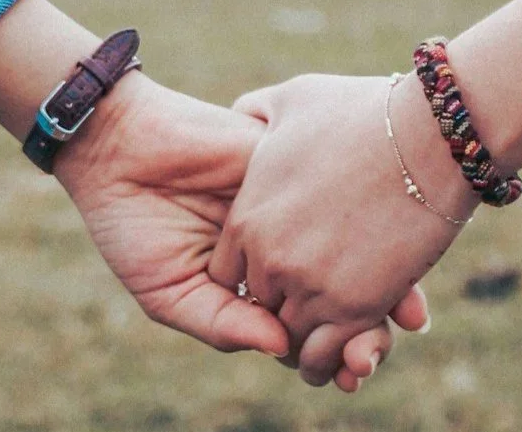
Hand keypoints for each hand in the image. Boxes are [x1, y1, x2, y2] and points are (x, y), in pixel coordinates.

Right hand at [54, 72, 423, 387]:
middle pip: (342, 292)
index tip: (353, 375)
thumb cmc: (133, 224)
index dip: (333, 352)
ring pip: (356, 249)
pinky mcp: (300, 168)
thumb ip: (222, 322)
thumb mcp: (169, 291)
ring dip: (385, 286)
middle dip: (366, 328)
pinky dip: (374, 229)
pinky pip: (347, 200)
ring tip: (402, 321)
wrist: (120, 147)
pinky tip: (391, 260)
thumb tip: (282, 350)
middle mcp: (286, 246)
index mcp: (256, 282)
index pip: (306, 324)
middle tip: (375, 355)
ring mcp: (298, 207)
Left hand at [215, 73, 474, 386]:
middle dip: (281, 308)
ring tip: (329, 338)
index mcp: (247, 217)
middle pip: (259, 308)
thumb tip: (242, 114)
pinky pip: (327, 355)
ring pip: (291, 341)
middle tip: (308, 307)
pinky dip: (335, 361)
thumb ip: (257, 112)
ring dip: (307, 343)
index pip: (228, 275)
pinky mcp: (356, 307)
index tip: (281, 271)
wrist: (431, 134)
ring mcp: (311, 286)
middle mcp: (270, 259)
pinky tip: (351, 352)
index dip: (253, 276)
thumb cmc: (365, 111)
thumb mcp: (293, 100)